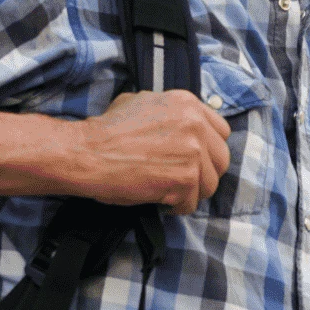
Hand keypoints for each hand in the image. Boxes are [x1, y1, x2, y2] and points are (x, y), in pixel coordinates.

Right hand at [73, 90, 231, 213]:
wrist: (87, 152)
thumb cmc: (106, 131)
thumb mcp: (140, 102)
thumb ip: (168, 112)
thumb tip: (180, 123)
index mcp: (187, 103)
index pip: (221, 131)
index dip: (208, 148)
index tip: (196, 159)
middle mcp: (195, 124)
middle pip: (221, 159)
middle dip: (205, 173)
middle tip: (184, 181)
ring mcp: (193, 152)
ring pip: (210, 184)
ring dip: (192, 192)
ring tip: (170, 193)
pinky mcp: (185, 178)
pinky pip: (191, 202)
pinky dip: (177, 207)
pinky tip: (161, 202)